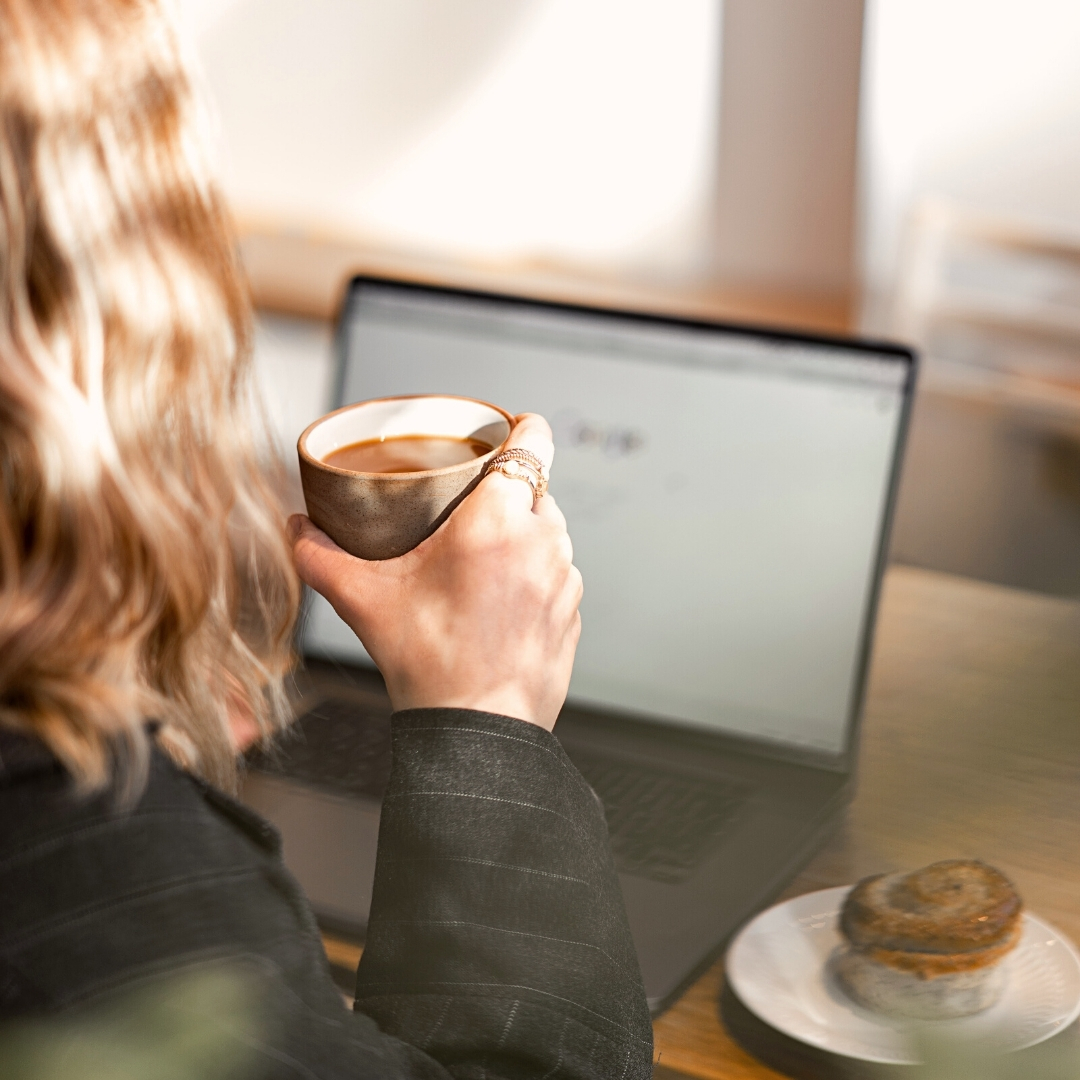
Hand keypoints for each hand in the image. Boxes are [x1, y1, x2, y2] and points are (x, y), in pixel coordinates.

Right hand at [290, 414, 581, 730]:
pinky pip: (556, 574)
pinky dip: (534, 576)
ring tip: (481, 561)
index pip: (533, 440)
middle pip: (536, 487)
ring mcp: (564, 578)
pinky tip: (500, 602)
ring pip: (549, 532)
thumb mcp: (365, 600)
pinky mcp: (573, 612)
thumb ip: (322, 556)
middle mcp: (542, 540)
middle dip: (505, 493)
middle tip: (467, 511)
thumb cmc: (430, 663)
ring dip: (522, 535)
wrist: (476, 730)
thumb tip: (296, 529)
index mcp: (497, 520)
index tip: (504, 432)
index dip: (521, 428)